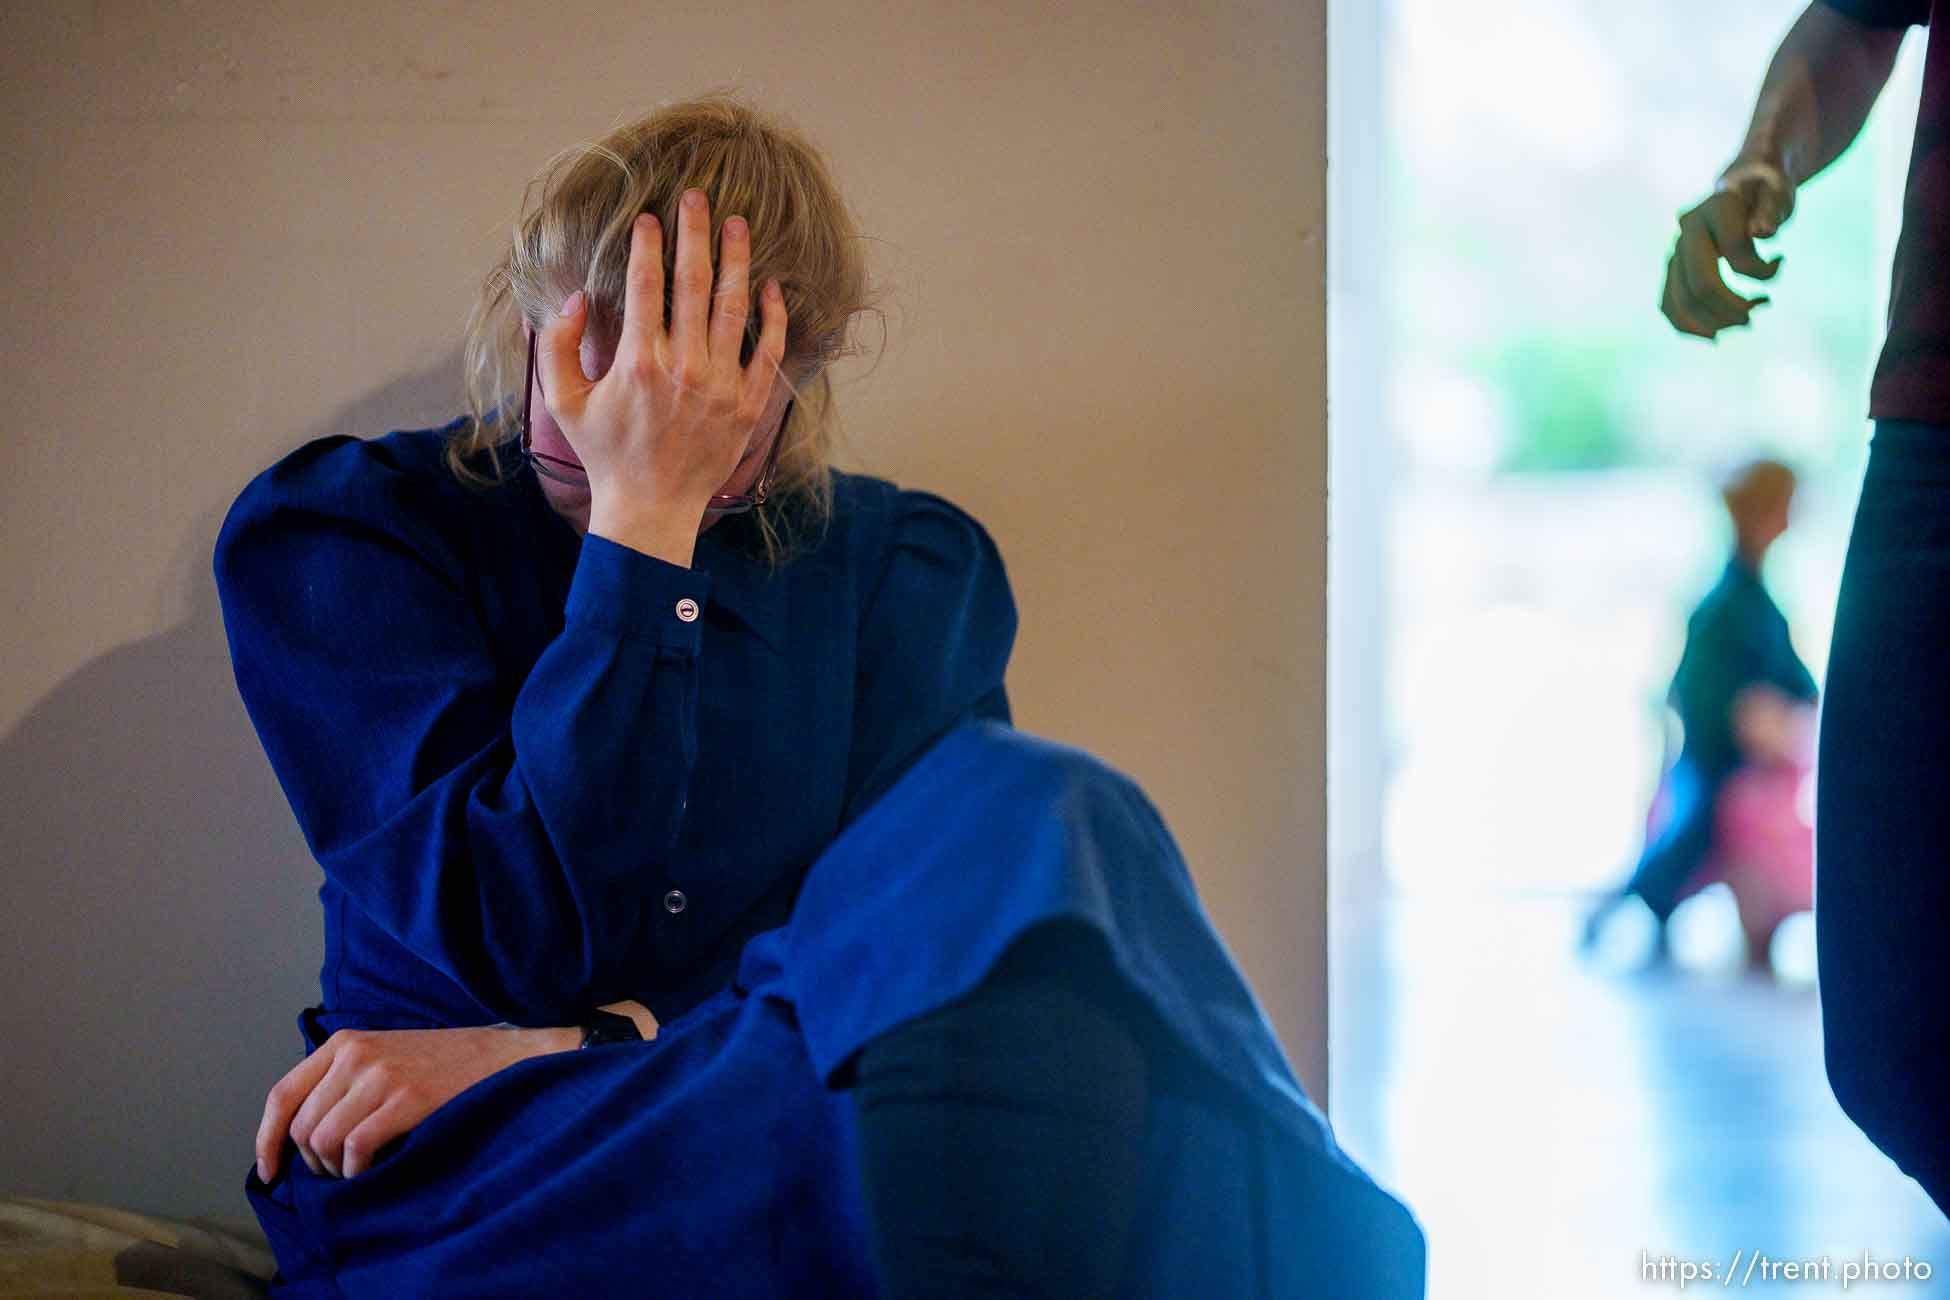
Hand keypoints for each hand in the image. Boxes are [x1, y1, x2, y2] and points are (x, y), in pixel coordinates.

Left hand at [255, 999, 654, 1181]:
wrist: (498, 1056)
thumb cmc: (439, 1063)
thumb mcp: (381, 1055)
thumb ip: (340, 1080)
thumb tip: (300, 1132)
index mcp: (342, 1044)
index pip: (281, 1095)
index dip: (266, 1140)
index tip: (269, 1171)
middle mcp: (354, 1055)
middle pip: (302, 1126)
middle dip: (312, 1160)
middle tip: (338, 1170)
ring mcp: (380, 1075)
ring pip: (324, 1139)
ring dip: (335, 1168)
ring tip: (356, 1170)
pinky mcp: (406, 1098)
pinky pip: (356, 1148)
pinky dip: (357, 1170)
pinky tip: (372, 1170)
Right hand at [535, 188, 788, 521]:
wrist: (651, 506)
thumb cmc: (605, 453)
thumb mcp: (563, 402)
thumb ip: (558, 346)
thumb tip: (576, 298)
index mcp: (638, 362)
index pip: (647, 284)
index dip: (649, 244)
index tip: (649, 217)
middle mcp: (684, 368)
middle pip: (694, 282)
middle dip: (696, 232)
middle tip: (698, 197)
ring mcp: (722, 386)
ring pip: (734, 307)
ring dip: (736, 260)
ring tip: (737, 224)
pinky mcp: (749, 405)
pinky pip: (768, 350)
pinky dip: (772, 315)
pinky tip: (770, 285)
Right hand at [1661, 160, 1794, 339]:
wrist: (1741, 183)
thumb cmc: (1766, 188)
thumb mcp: (1778, 191)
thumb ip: (1772, 208)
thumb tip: (1762, 233)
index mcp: (1715, 208)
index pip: (1734, 252)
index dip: (1763, 270)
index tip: (1781, 260)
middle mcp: (1688, 230)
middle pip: (1700, 285)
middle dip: (1731, 309)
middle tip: (1758, 312)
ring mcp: (1676, 251)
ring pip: (1681, 301)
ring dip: (1713, 322)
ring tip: (1744, 322)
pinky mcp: (1674, 268)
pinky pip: (1669, 305)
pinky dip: (1688, 326)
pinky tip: (1715, 333)